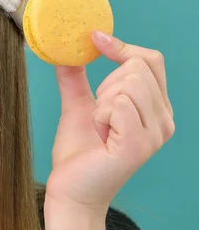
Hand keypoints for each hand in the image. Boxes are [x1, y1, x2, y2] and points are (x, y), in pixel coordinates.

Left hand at [45, 31, 174, 212]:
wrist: (70, 190)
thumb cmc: (78, 154)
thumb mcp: (78, 107)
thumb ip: (76, 80)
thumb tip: (66, 52)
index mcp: (155, 110)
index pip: (151, 61)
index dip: (123, 46)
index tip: (95, 38)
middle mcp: (164, 121)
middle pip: (138, 67)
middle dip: (106, 84)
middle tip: (97, 114)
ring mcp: (155, 133)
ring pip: (129, 82)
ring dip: (102, 101)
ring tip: (99, 126)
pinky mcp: (139, 144)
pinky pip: (118, 103)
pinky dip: (99, 115)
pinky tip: (99, 135)